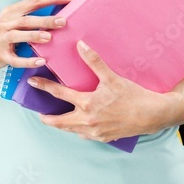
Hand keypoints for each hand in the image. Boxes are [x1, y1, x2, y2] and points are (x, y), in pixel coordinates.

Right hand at [0, 0, 74, 73]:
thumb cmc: (0, 33)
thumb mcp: (12, 19)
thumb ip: (30, 15)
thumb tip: (58, 13)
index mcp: (12, 11)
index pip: (35, 1)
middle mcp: (6, 23)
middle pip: (28, 19)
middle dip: (46, 19)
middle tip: (63, 21)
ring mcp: (2, 39)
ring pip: (19, 36)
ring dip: (34, 36)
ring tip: (49, 38)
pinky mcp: (1, 56)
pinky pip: (15, 59)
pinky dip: (28, 61)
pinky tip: (41, 61)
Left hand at [29, 40, 178, 141]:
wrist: (151, 115)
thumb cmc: (133, 96)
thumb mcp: (112, 77)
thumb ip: (95, 61)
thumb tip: (81, 45)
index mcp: (87, 104)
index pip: (59, 94)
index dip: (44, 87)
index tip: (32, 83)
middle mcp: (87, 121)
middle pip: (59, 122)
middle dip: (47, 118)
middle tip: (40, 115)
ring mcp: (95, 132)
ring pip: (72, 130)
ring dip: (63, 125)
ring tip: (58, 120)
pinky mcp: (104, 138)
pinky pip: (86, 135)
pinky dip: (80, 130)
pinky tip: (81, 126)